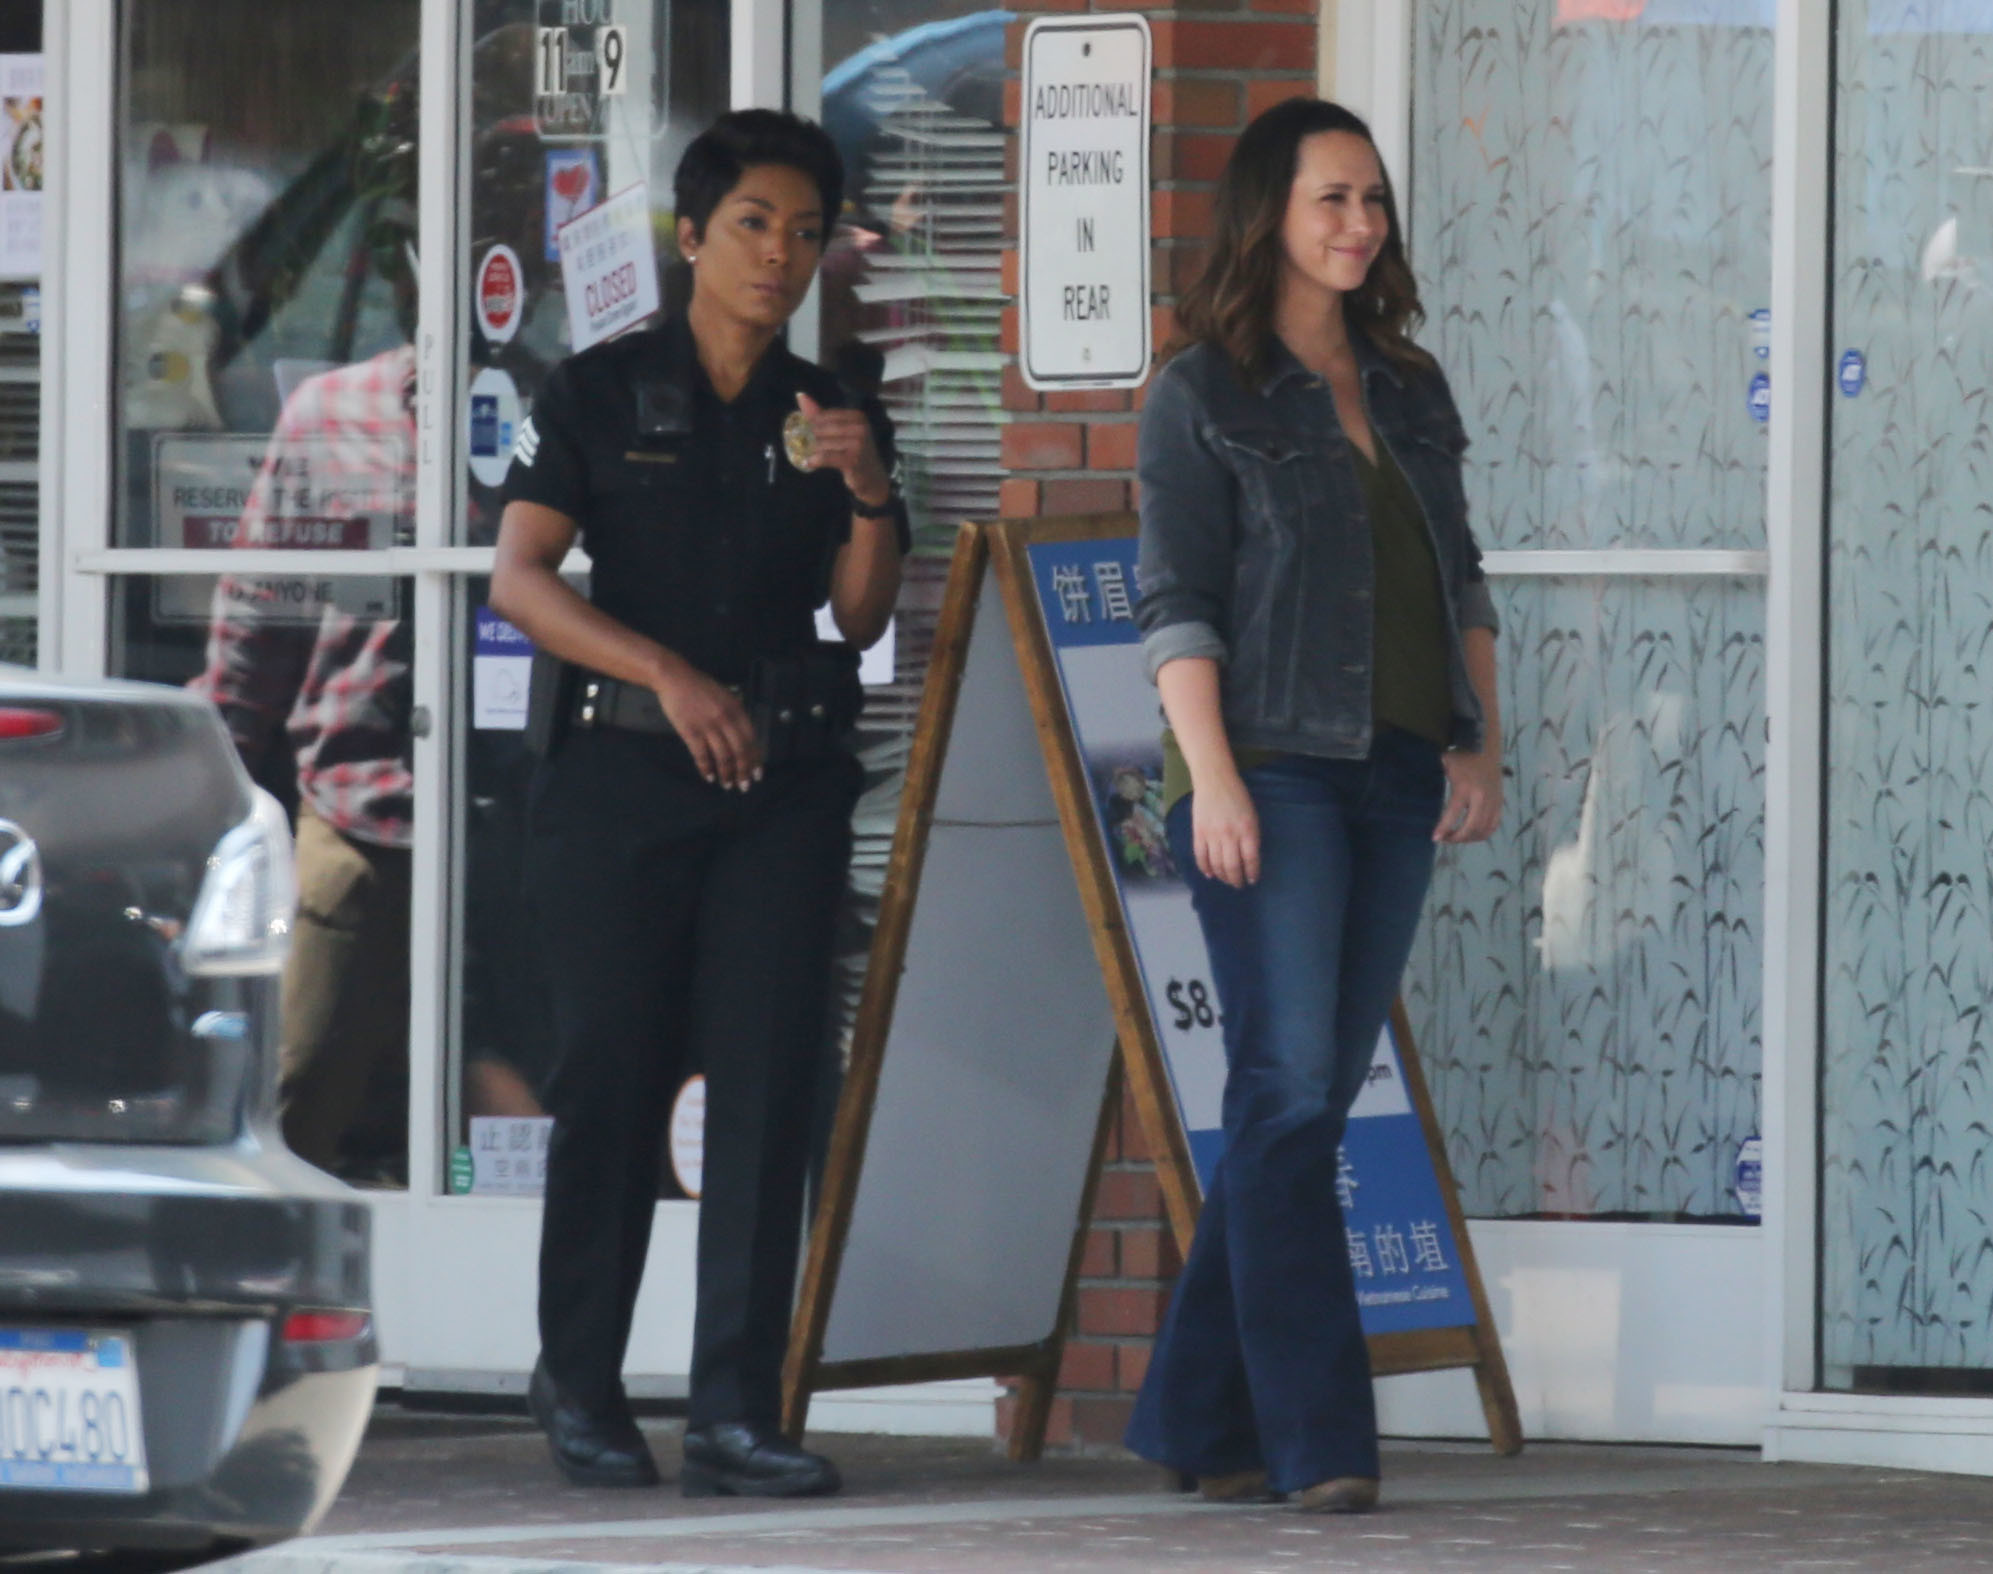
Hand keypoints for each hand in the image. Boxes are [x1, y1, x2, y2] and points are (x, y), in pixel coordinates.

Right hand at [653, 657, 760, 789]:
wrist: (675, 677)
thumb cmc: (700, 687)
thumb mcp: (726, 696)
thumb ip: (735, 715)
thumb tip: (743, 737)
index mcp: (736, 710)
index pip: (751, 739)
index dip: (755, 759)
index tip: (757, 774)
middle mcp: (725, 719)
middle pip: (739, 751)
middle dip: (744, 772)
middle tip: (745, 786)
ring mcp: (708, 726)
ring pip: (722, 756)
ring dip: (726, 774)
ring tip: (727, 785)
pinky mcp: (691, 732)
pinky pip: (701, 755)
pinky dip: (706, 768)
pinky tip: (709, 777)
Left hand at [795, 391, 890, 506]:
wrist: (872, 478)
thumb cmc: (854, 453)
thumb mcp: (840, 432)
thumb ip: (820, 414)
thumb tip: (800, 395)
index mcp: (858, 417)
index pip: (826, 415)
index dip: (812, 424)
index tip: (805, 432)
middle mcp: (860, 428)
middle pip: (823, 428)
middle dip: (810, 437)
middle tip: (802, 444)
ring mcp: (858, 444)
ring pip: (823, 443)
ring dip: (812, 450)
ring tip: (806, 454)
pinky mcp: (853, 460)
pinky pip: (826, 457)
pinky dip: (815, 460)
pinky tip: (808, 463)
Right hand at [1191, 770, 1260, 887]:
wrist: (1214, 780)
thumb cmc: (1237, 796)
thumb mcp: (1252, 816)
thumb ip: (1251, 837)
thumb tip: (1248, 859)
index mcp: (1247, 830)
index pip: (1251, 859)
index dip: (1252, 873)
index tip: (1252, 880)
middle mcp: (1230, 835)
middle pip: (1232, 866)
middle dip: (1236, 880)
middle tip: (1238, 884)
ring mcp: (1212, 835)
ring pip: (1217, 865)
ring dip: (1222, 876)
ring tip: (1226, 880)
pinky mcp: (1198, 833)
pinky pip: (1201, 856)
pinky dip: (1205, 868)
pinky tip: (1210, 874)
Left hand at [1435, 747, 1502, 843]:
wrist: (1484, 745)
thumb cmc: (1461, 756)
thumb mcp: (1447, 769)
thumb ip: (1445, 790)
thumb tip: (1442, 814)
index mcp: (1465, 788)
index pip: (1453, 814)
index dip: (1443, 829)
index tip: (1435, 838)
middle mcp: (1481, 797)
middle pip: (1471, 827)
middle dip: (1456, 837)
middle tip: (1445, 838)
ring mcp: (1493, 800)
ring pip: (1484, 829)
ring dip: (1469, 838)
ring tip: (1457, 837)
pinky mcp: (1500, 801)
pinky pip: (1494, 824)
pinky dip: (1484, 833)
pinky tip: (1472, 834)